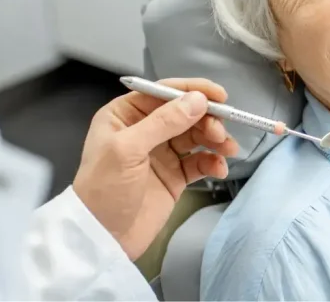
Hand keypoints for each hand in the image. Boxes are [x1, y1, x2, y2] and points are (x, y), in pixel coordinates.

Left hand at [71, 78, 239, 259]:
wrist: (102, 239)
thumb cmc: (103, 189)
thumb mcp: (128, 150)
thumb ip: (164, 122)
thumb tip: (197, 100)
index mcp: (125, 115)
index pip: (163, 93)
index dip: (192, 91)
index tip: (219, 96)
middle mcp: (144, 130)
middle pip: (184, 113)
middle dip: (206, 119)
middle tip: (220, 132)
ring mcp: (160, 153)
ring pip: (196, 136)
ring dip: (215, 139)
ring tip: (228, 149)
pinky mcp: (173, 176)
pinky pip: (199, 162)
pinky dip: (212, 162)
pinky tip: (219, 169)